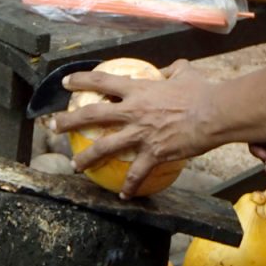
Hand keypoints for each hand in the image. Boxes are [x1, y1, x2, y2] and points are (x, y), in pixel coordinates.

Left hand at [53, 60, 215, 198]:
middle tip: (51, 125)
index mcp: (138, 90)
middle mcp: (132, 111)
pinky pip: (136, 173)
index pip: (101, 81)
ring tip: (74, 164)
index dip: (80, 80)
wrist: (215, 114)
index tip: (65, 83)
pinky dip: (129, 186)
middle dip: (67, 121)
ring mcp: (141, 134)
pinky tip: (123, 196)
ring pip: (104, 147)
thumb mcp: (186, 73)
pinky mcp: (153, 153)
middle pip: (91, 115)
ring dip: (86, 157)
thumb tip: (170, 69)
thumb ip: (173, 70)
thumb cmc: (202, 92)